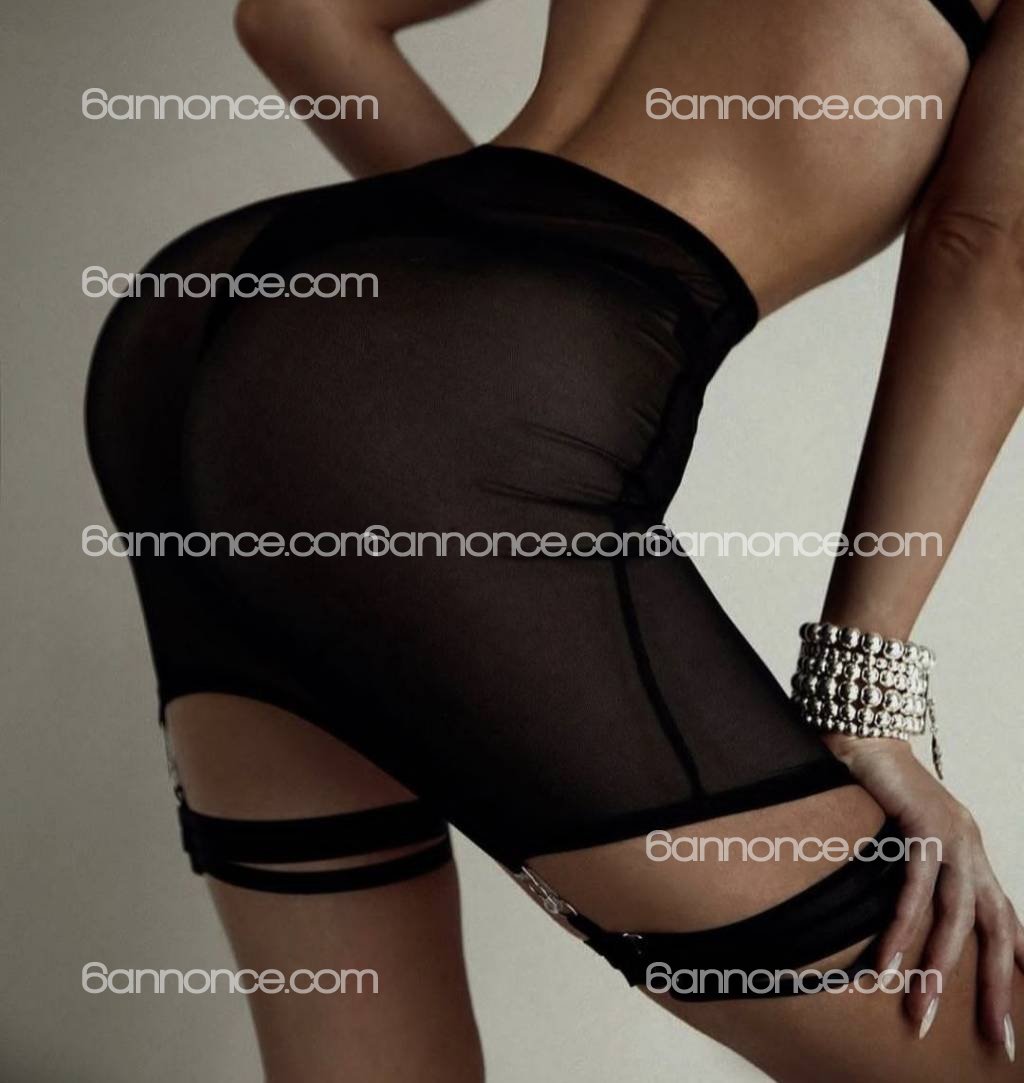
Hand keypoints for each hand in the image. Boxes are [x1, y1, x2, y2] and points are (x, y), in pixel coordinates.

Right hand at [825, 734, 1022, 1055]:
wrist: (862, 727)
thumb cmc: (873, 781)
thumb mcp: (904, 830)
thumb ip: (913, 864)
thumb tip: (896, 901)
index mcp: (969, 849)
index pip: (1002, 915)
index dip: (1013, 961)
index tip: (1013, 1008)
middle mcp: (970, 846)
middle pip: (994, 929)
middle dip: (995, 988)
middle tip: (996, 1038)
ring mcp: (952, 836)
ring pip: (955, 918)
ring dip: (937, 971)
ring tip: (921, 1014)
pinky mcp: (924, 827)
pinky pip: (914, 889)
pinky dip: (902, 930)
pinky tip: (889, 963)